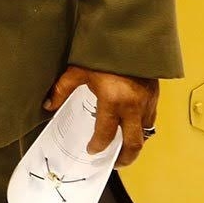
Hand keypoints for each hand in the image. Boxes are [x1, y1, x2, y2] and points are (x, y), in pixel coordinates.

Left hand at [46, 65, 161, 166]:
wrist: (130, 39)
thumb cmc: (102, 54)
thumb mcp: (77, 70)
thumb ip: (61, 89)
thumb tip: (47, 105)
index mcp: (113, 101)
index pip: (106, 133)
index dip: (98, 146)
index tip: (91, 150)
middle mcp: (133, 107)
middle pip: (134, 143)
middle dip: (125, 157)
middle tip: (115, 163)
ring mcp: (147, 103)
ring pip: (145, 133)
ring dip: (135, 143)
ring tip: (123, 148)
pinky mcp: (155, 98)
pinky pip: (151, 120)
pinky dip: (142, 128)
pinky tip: (132, 128)